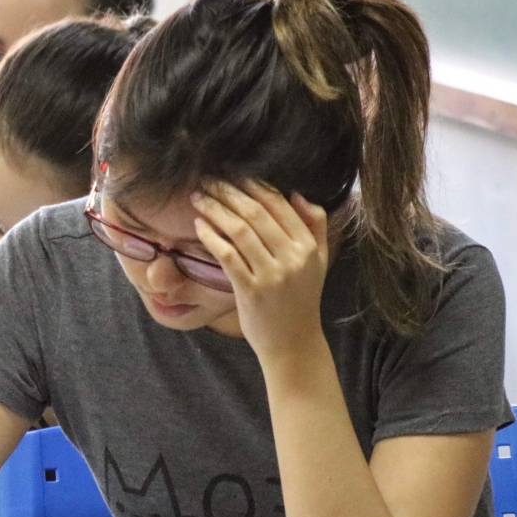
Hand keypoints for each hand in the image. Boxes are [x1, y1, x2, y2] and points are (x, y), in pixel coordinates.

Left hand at [191, 180, 329, 363]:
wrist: (293, 343)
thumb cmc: (300, 300)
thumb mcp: (318, 262)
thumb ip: (315, 226)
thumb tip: (297, 194)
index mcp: (308, 247)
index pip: (280, 204)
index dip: (254, 185)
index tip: (233, 173)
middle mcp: (293, 258)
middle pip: (256, 213)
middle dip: (229, 192)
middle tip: (208, 179)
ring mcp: (272, 275)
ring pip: (240, 230)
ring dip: (216, 209)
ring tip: (199, 197)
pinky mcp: (251, 291)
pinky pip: (227, 255)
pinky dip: (211, 236)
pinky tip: (198, 225)